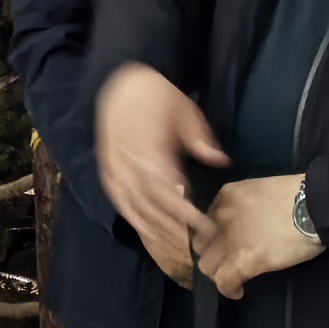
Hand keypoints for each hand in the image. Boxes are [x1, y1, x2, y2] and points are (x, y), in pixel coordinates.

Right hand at [95, 63, 224, 285]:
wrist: (123, 83)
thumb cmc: (159, 96)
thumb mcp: (186, 111)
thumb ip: (201, 139)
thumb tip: (220, 161)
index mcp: (149, 148)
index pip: (167, 188)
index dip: (184, 210)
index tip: (202, 224)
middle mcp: (129, 162)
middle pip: (150, 202)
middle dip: (172, 225)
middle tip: (194, 243)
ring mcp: (115, 167)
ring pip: (133, 205)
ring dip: (153, 226)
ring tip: (173, 244)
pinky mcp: (108, 169)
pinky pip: (118, 199)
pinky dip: (132, 216)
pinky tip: (146, 230)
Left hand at [195, 176, 320, 298]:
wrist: (315, 206)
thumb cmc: (297, 197)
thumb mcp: (259, 192)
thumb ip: (244, 207)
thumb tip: (243, 225)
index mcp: (225, 197)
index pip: (205, 223)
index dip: (214, 237)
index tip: (226, 244)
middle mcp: (220, 218)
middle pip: (201, 244)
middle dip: (213, 254)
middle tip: (229, 261)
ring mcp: (229, 241)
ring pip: (207, 265)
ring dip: (219, 273)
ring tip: (234, 277)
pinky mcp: (243, 261)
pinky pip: (223, 281)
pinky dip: (228, 289)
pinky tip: (238, 291)